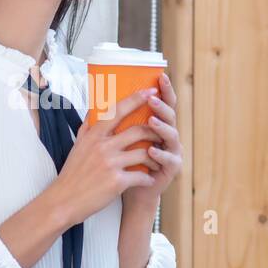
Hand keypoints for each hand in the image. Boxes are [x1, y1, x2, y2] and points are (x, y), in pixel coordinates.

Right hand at [49, 85, 159, 227]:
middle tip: (162, 133)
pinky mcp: (117, 182)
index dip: (137, 99)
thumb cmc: (73, 173)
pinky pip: (142, 176)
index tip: (151, 91)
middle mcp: (103, 146)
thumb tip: (93, 108)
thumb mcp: (77, 145)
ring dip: (155, 157)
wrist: (64, 200)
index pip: (118, 110)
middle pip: (138, 130)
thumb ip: (88, 126)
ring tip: (158, 161)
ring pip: (144, 153)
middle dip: (155, 131)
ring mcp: (111, 164)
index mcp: (94, 135)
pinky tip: (149, 179)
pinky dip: (148, 178)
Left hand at [122, 70, 181, 210]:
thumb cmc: (124, 163)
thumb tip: (94, 101)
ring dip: (161, 127)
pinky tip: (152, 151)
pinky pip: (170, 159)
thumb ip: (112, 122)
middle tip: (152, 98)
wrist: (130, 191)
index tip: (159, 76)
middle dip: (162, 105)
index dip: (163, 89)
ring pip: (172, 135)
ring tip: (151, 121)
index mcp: (155, 124)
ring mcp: (172, 150)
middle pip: (170, 115)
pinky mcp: (172, 168)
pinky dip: (160, 154)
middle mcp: (166, 134)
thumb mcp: (116, 140)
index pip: (161, 103)